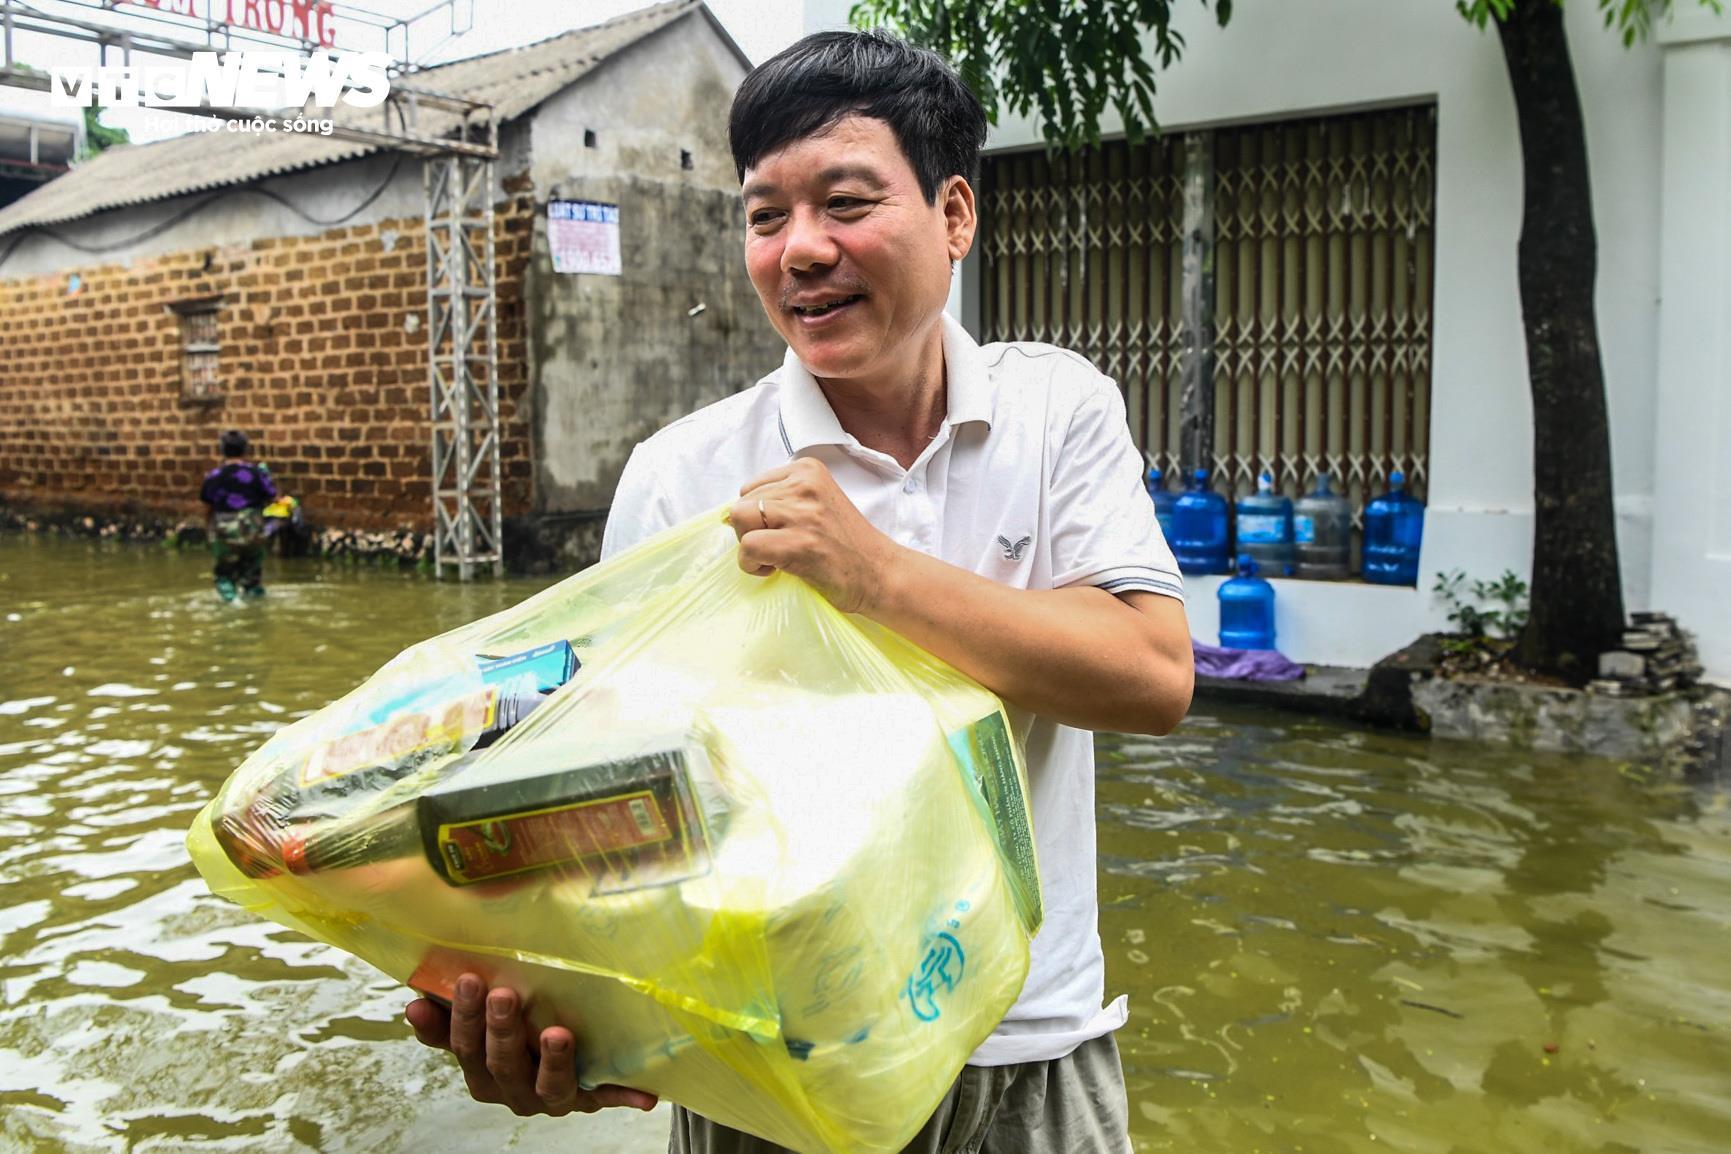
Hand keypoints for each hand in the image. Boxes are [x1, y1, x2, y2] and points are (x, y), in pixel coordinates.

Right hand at [404, 975, 657, 1116]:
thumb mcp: (483, 1019)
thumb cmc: (517, 1028)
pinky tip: (644, 1095)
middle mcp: (512, 1089)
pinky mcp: (590, 1098)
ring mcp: (551, 1097)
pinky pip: (607, 1097)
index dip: (457, 1019)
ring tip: (558, 1033)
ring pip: (548, 1087)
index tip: (463, 981)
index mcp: (481, 1068)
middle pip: (500, 1064)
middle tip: (502, 993)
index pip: (462, 1046)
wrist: (570, 1056)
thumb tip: (415, 999)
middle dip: (500, 1029)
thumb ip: (451, 1011)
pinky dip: (624, 1096)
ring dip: (553, 1061)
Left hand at [730, 458, 901, 614]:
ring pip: (740, 520)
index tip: (781, 532)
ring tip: (777, 557)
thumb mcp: (816, 504)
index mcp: (808, 470)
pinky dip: (752, 564)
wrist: (879, 573)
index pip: (752, 487)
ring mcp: (803, 513)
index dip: (758, 516)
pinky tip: (775, 569)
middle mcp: (804, 485)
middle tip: (779, 547)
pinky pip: (748, 546)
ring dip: (750, 546)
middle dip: (752, 530)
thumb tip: (730, 513)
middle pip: (742, 503)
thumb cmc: (846, 545)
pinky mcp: (799, 542)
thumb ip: (783, 500)